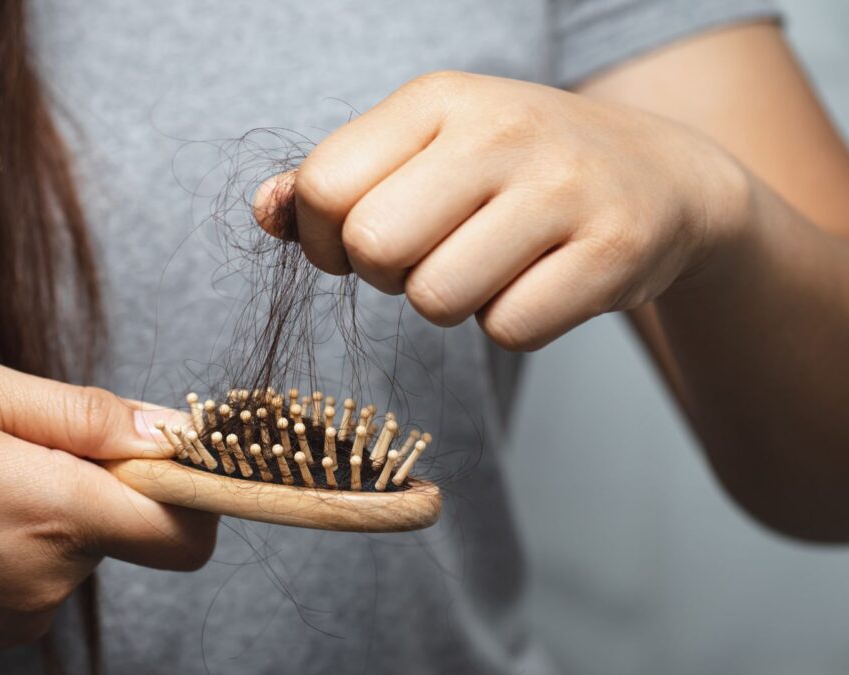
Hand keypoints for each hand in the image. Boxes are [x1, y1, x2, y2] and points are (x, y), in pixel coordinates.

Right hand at [0, 355, 214, 652]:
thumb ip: (83, 413)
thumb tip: (169, 429)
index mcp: (50, 510)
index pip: (184, 529)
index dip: (195, 488)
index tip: (168, 452)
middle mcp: (47, 578)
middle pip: (130, 529)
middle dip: (100, 482)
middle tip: (19, 445)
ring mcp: (19, 616)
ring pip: (83, 550)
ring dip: (54, 511)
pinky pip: (44, 578)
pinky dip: (24, 545)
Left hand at [256, 71, 750, 349]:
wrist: (661, 177)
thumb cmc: (515, 169)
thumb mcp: (425, 149)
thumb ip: (335, 180)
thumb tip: (265, 212)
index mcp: (438, 99)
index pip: (324, 186)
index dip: (324, 239)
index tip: (360, 242)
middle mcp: (501, 130)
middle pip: (374, 248)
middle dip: (387, 275)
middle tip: (429, 256)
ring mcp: (564, 188)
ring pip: (437, 300)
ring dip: (450, 303)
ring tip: (489, 264)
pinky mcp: (613, 249)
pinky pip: (509, 330)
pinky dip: (513, 323)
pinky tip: (540, 281)